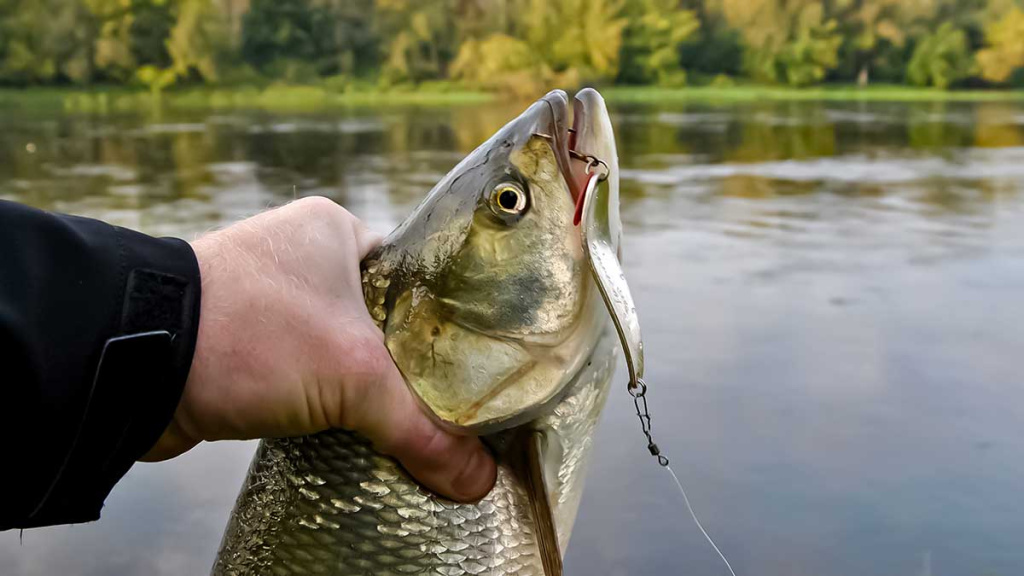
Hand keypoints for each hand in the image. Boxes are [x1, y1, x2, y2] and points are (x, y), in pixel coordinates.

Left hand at [142, 196, 496, 501]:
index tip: (475, 370)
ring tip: (406, 425)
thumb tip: (480, 483)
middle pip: (381, 321)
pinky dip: (322, 401)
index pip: (416, 279)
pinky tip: (350, 431)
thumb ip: (423, 430)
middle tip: (446, 407)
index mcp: (336, 231)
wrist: (133, 365)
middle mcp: (301, 256)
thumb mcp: (353, 379)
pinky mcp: (239, 341)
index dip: (448, 326)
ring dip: (360, 389)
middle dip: (406, 369)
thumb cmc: (254, 335)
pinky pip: (302, 371)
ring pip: (339, 350)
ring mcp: (266, 297)